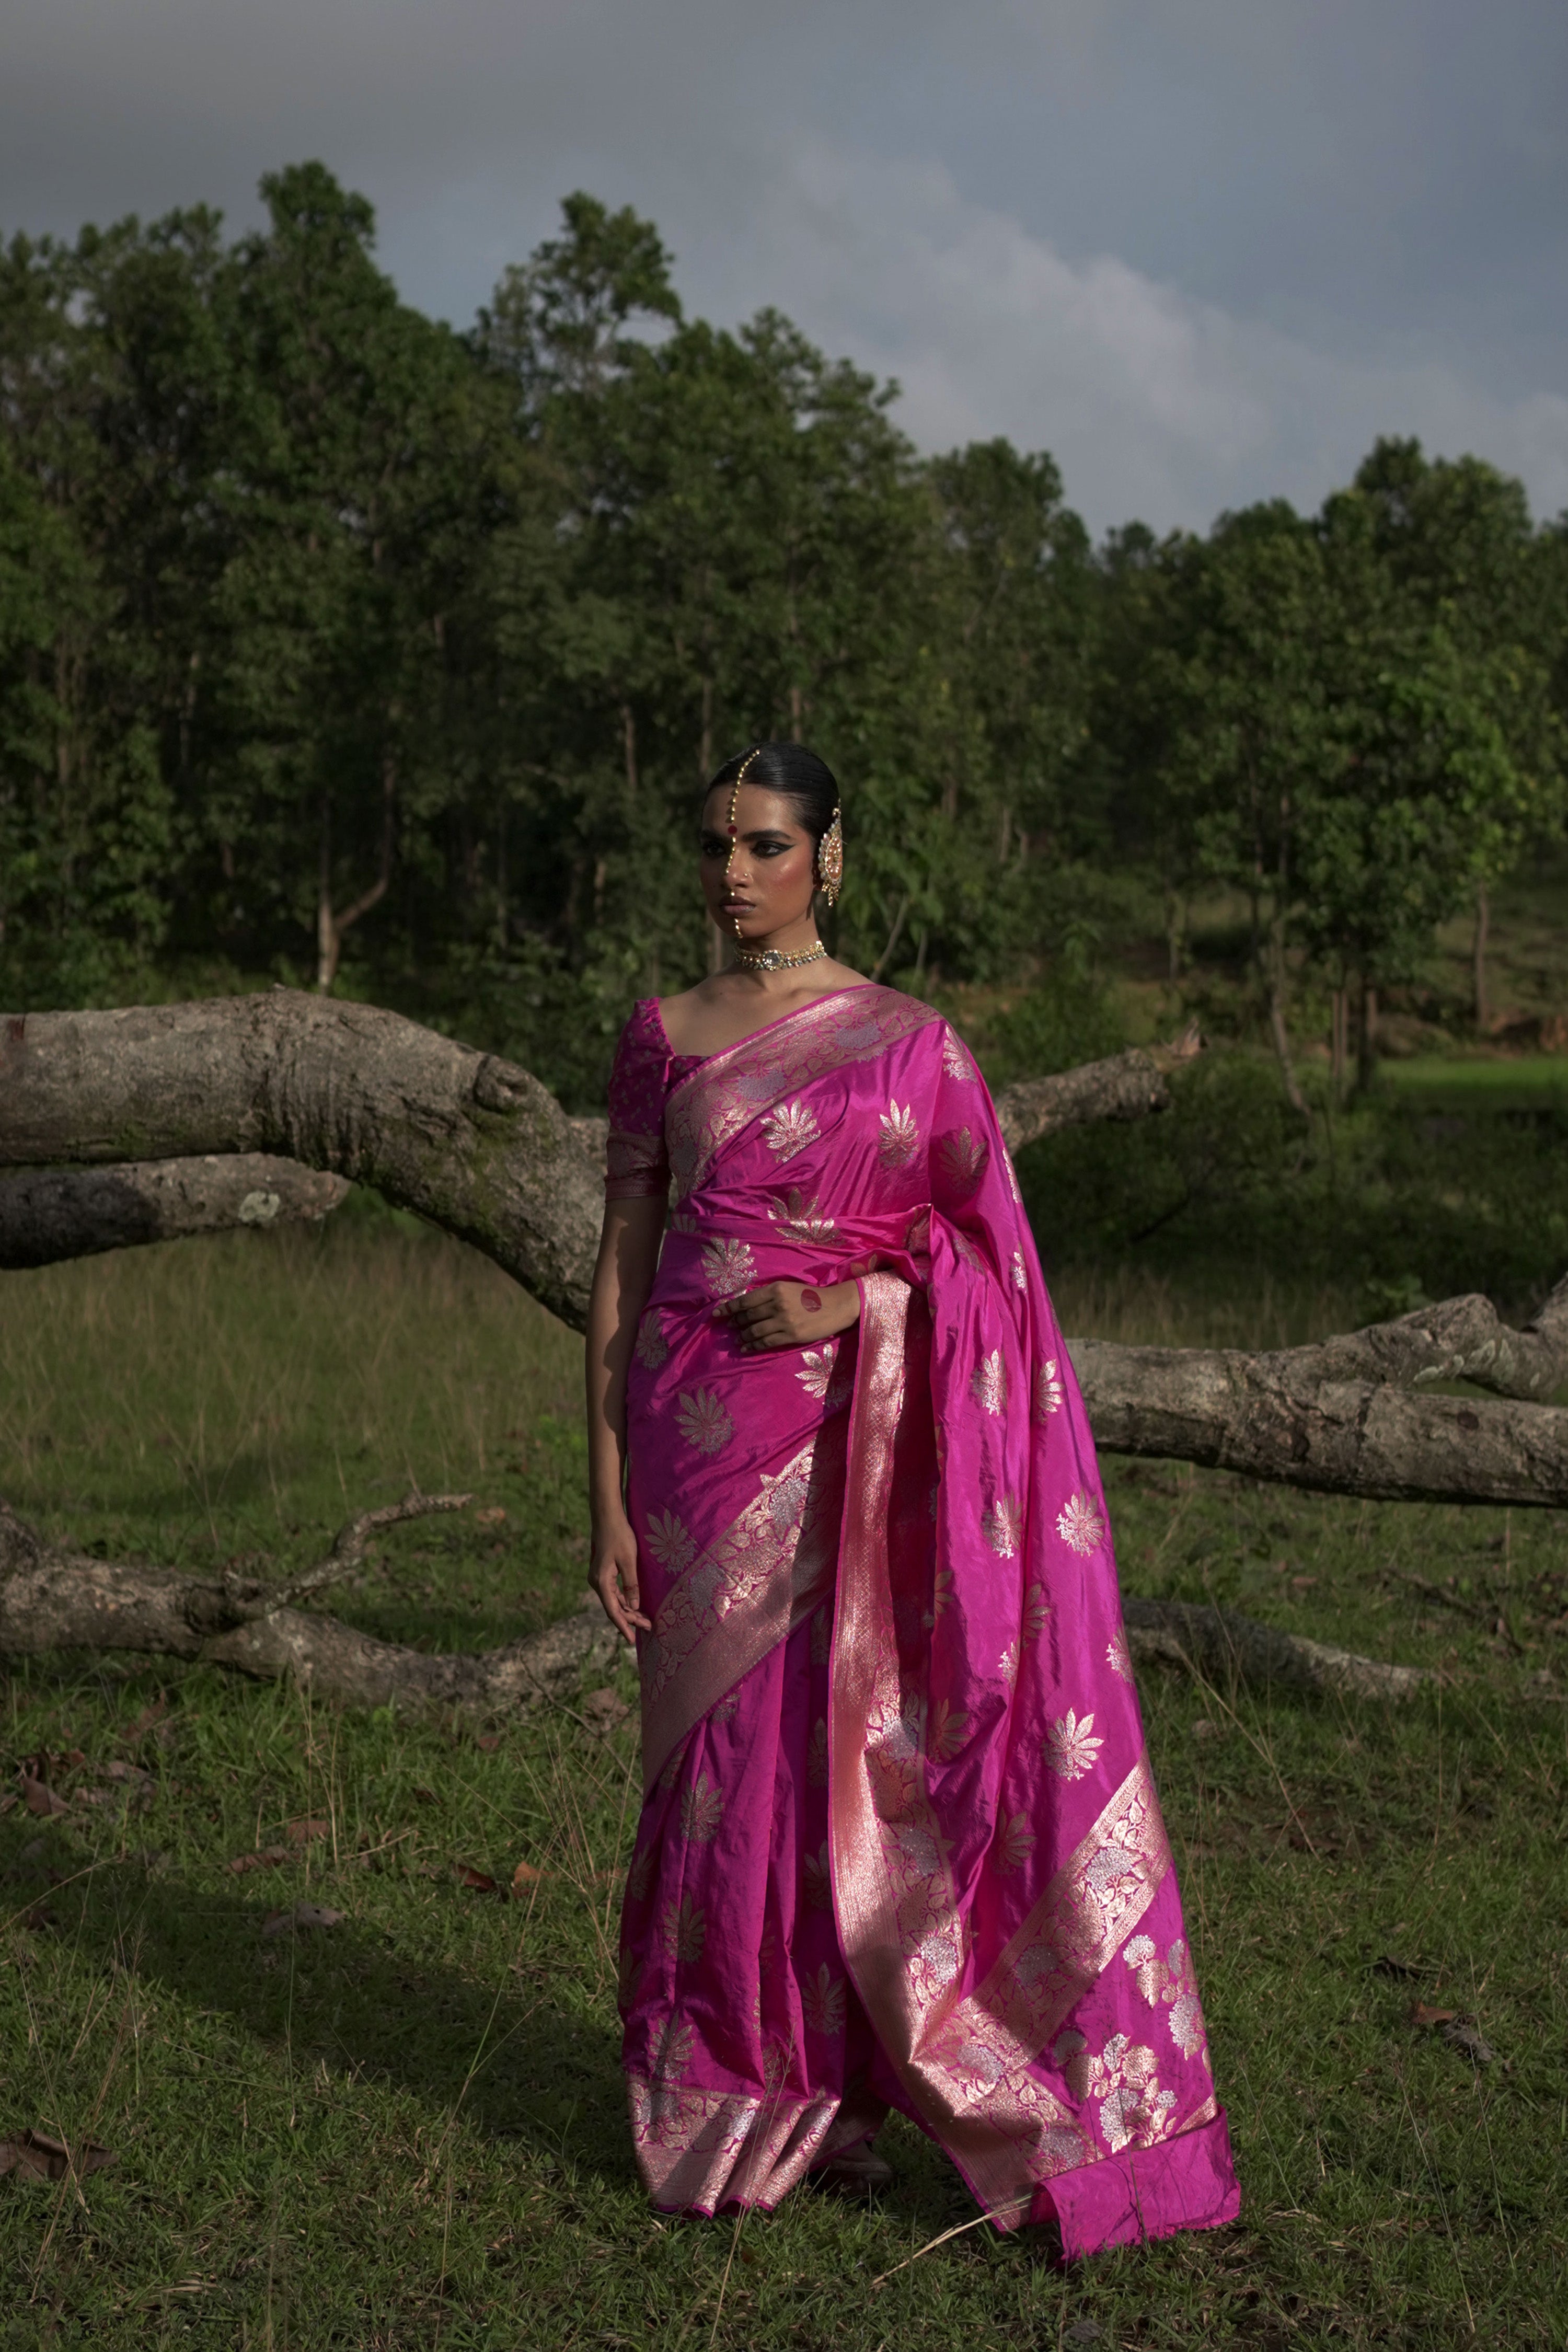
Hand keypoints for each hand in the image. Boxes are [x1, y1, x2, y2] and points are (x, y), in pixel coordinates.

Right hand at [589, 1514, 651, 1643]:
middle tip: (648, 1627)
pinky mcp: (603, 1572)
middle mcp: (597, 1582)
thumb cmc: (619, 1536)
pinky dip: (624, 1600)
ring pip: (614, 1600)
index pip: (613, 1610)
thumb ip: (631, 1584)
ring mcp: (599, 1578)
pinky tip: (635, 1605)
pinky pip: (614, 1592)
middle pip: (613, 1607)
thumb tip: (634, 1605)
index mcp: (601, 1581)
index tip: (631, 1640)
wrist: (607, 1517)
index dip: (623, 1626)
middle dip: (630, 1619)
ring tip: (645, 1620)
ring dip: (628, 1610)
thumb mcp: (629, 1560)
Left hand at [713, 1278, 861, 1351]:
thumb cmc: (811, 1296)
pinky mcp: (792, 1335)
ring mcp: (784, 1321)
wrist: (836, 1306)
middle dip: (735, 1323)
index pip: (745, 1300)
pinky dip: (754, 1346)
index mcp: (775, 1290)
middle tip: (729, 1327)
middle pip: (748, 1316)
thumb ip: (769, 1295)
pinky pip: (767, 1342)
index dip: (729, 1308)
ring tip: (738, 1339)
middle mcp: (778, 1304)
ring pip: (755, 1331)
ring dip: (743, 1336)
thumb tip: (747, 1305)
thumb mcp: (789, 1288)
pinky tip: (747, 1348)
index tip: (716, 1314)